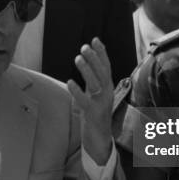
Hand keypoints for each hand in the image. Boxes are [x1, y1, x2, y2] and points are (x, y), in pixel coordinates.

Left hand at [67, 38, 112, 164]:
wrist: (100, 139)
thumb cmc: (95, 114)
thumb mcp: (95, 93)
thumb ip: (93, 78)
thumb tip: (88, 60)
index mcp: (108, 88)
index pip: (106, 67)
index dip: (102, 53)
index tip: (95, 39)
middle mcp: (107, 94)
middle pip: (103, 73)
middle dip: (95, 58)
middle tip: (84, 46)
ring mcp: (101, 104)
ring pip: (96, 84)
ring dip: (87, 70)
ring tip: (78, 58)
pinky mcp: (92, 114)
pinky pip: (85, 101)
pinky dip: (77, 91)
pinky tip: (70, 82)